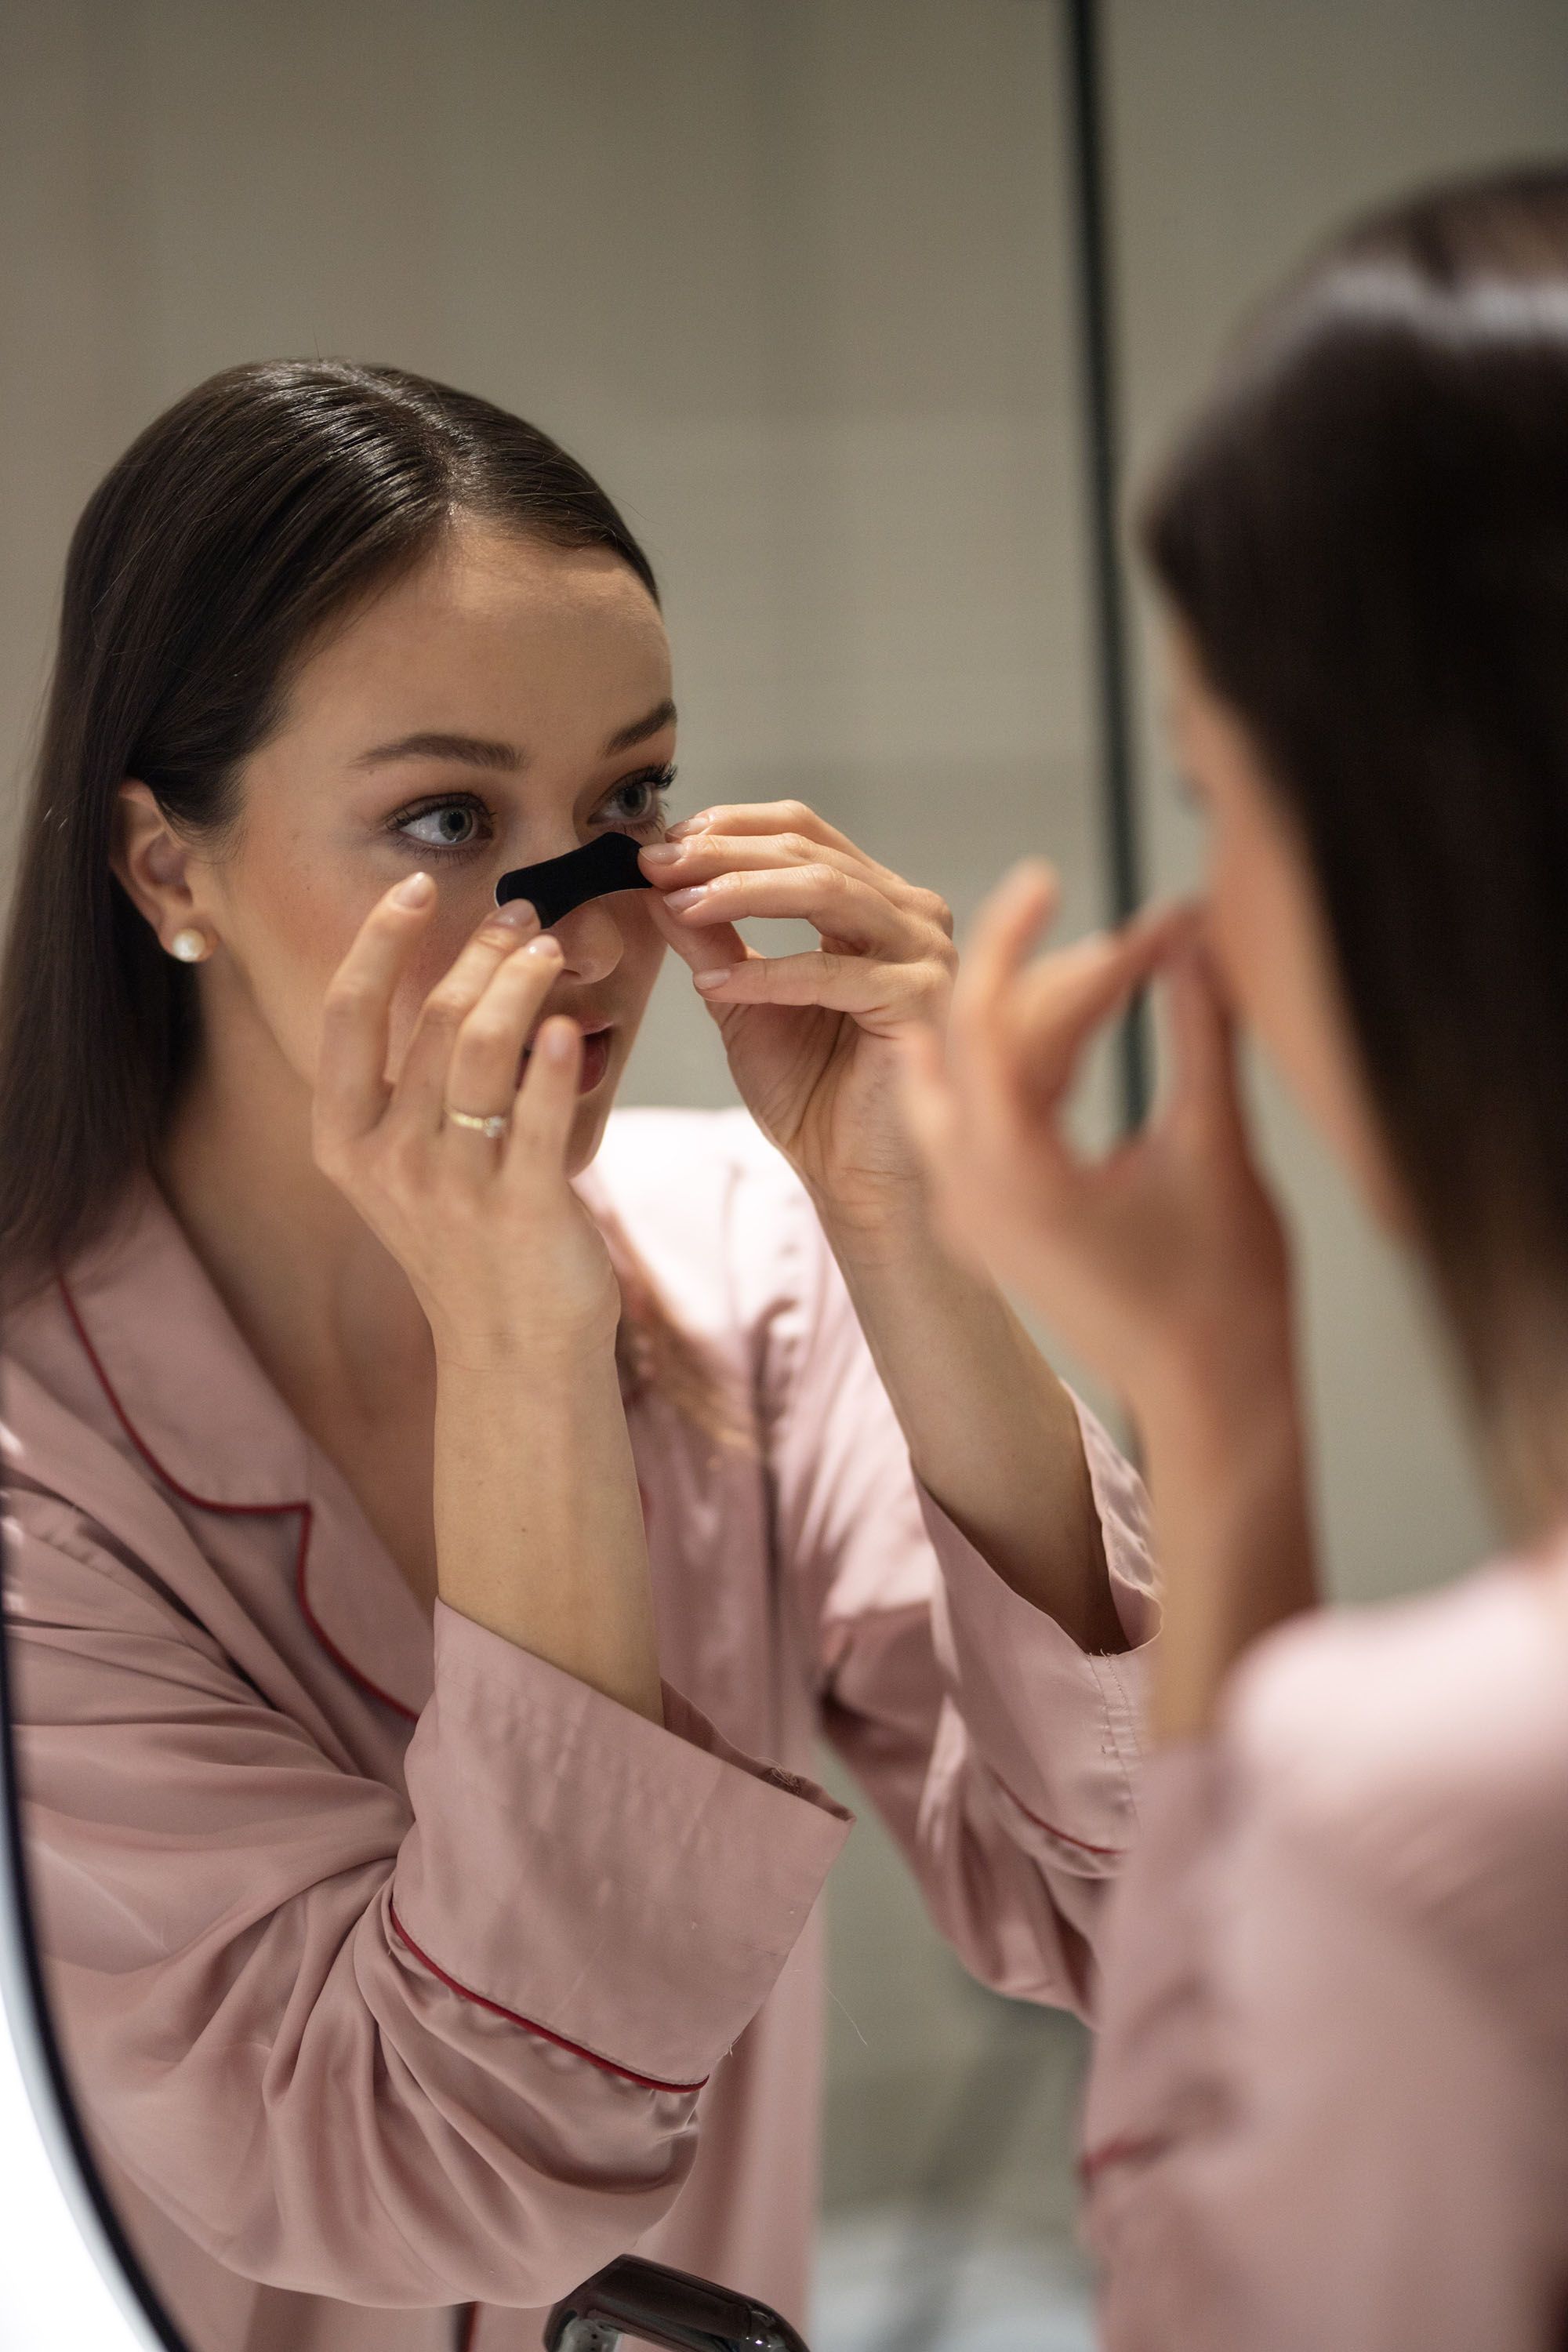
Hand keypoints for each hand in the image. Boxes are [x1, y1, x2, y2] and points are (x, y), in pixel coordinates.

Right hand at [312, 877, 620, 1369]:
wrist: (516, 1351)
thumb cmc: (472, 1245)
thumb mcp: (411, 1167)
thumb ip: (414, 1084)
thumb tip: (453, 973)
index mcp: (344, 1140)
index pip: (346, 1013)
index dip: (377, 940)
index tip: (414, 885)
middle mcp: (387, 1159)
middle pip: (432, 1019)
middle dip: (480, 952)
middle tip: (525, 917)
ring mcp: (451, 1186)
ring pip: (483, 1047)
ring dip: (521, 983)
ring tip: (553, 951)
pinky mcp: (520, 1208)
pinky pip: (534, 1112)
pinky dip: (554, 1059)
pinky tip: (572, 1024)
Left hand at [639, 801, 956, 1224]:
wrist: (854, 1177)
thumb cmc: (810, 1094)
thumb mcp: (741, 999)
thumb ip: (709, 938)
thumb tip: (657, 880)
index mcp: (874, 902)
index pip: (802, 832)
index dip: (727, 829)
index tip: (657, 848)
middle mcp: (911, 914)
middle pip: (810, 853)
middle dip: (723, 855)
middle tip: (657, 864)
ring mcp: (926, 952)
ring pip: (827, 891)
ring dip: (742, 892)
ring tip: (679, 905)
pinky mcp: (924, 999)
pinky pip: (834, 973)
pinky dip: (767, 975)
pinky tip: (713, 986)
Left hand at [898, 859, 1295, 1425]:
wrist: (1213, 1401)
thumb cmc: (1225, 1291)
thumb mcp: (1214, 1146)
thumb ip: (1200, 1033)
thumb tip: (1192, 934)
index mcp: (1014, 1171)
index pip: (982, 1022)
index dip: (1010, 939)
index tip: (1037, 878)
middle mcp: (971, 1195)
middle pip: (945, 1051)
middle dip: (990, 976)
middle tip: (1032, 912)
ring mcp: (974, 1219)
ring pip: (942, 1091)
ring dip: (980, 1025)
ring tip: (1031, 964)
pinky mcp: (990, 1233)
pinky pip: (960, 1133)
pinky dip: (989, 1076)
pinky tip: (1032, 1038)